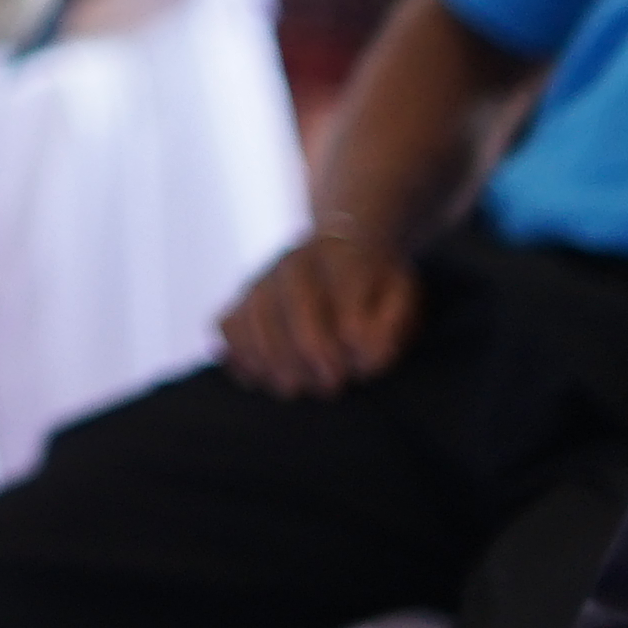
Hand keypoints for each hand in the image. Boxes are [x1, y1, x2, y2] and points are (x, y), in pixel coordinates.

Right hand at [216, 226, 422, 398]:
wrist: (346, 241)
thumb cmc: (377, 282)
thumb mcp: (401, 295)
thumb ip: (391, 324)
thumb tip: (362, 354)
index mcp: (338, 257)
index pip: (333, 303)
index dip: (345, 345)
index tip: (358, 369)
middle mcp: (292, 262)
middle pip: (285, 310)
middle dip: (305, 355)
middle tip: (330, 384)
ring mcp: (262, 278)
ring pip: (248, 318)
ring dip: (268, 360)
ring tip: (292, 386)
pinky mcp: (242, 297)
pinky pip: (225, 325)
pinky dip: (237, 354)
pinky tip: (261, 375)